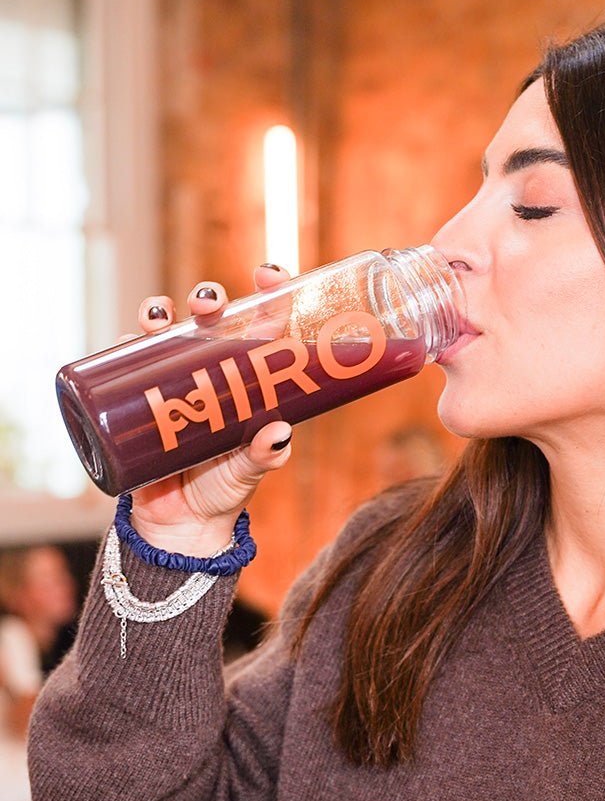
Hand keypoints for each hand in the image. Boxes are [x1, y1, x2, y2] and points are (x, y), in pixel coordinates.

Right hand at [129, 264, 293, 556]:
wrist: (182, 525)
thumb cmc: (224, 492)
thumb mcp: (249, 472)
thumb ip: (265, 455)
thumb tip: (279, 431)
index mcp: (251, 381)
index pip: (264, 327)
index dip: (271, 294)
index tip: (271, 275)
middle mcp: (214, 373)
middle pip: (213, 320)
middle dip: (210, 298)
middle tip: (210, 303)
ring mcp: (176, 382)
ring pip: (170, 332)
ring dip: (165, 312)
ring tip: (164, 318)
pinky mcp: (140, 398)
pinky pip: (131, 361)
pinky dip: (129, 342)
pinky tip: (132, 336)